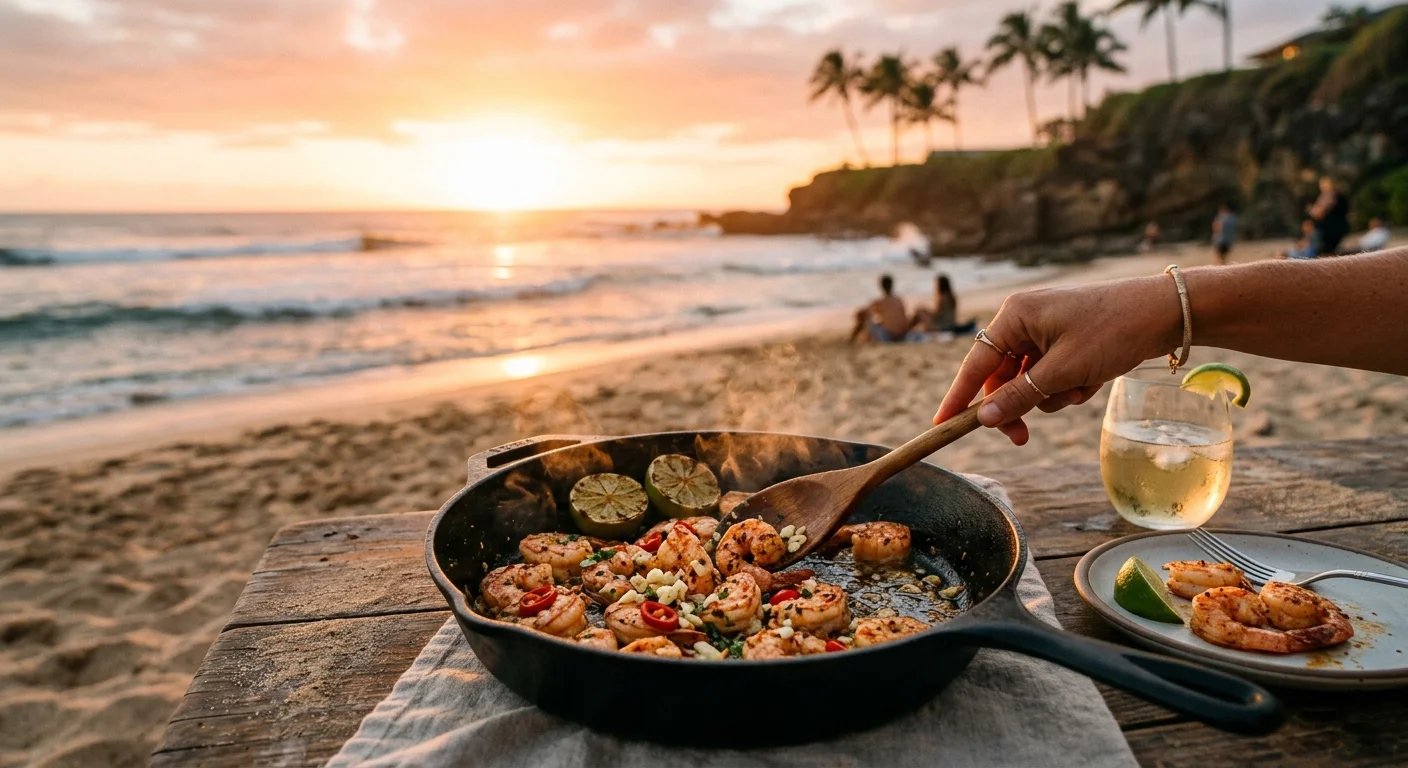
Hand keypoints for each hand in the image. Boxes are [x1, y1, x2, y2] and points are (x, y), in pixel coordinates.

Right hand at [933, 275, 1181, 444]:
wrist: (1165, 313)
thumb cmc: (1113, 332)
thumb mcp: (1063, 371)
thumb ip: (1020, 396)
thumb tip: (985, 419)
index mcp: (1015, 315)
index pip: (975, 363)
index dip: (958, 397)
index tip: (942, 425)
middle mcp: (1025, 319)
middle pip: (1002, 376)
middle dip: (1018, 404)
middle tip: (1022, 439)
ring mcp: (1046, 329)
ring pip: (1030, 380)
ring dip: (1052, 394)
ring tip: (1082, 387)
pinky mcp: (1066, 340)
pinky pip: (1052, 374)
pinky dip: (1069, 385)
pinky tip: (1093, 378)